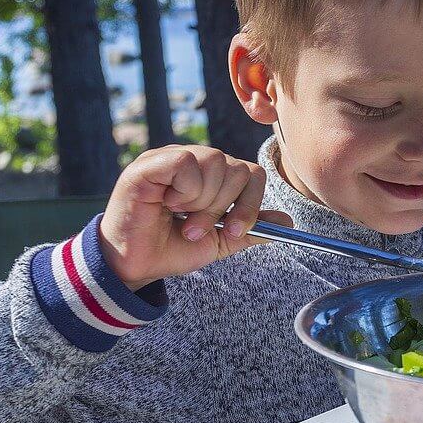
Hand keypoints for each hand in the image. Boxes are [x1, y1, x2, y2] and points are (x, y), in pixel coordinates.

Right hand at [98, 145, 290, 290]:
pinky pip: (187, 163)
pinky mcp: (150, 163)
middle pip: (238, 168)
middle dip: (223, 208)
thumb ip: (251, 228)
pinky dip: (184, 190)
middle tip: (196, 229)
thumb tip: (287, 223)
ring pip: (216, 162)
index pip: (252, 173)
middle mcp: (195, 161)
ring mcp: (172, 158)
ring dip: (202, 202)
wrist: (135, 265)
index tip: (234, 229)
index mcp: (213, 176)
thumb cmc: (172, 249)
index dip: (250, 203)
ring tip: (181, 218)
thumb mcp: (220, 241)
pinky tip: (166, 203)